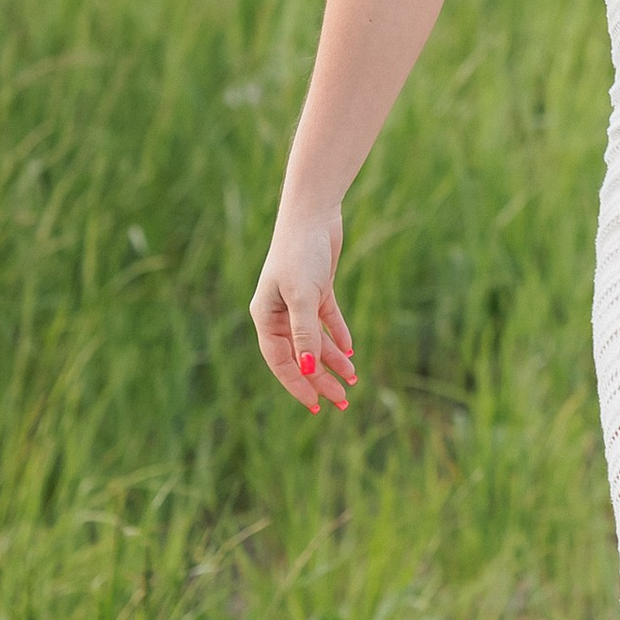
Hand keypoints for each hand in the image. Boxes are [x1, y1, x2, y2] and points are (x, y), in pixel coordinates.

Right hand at [250, 203, 358, 412]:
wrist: (313, 214)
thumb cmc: (301, 253)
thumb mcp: (303, 296)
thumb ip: (305, 333)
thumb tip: (306, 369)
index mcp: (266, 317)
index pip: (281, 361)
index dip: (298, 385)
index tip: (316, 405)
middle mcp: (279, 313)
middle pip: (300, 354)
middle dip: (321, 379)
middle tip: (343, 400)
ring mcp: (298, 301)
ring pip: (316, 340)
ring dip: (334, 360)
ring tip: (353, 379)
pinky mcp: (317, 289)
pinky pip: (327, 320)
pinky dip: (338, 335)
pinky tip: (351, 349)